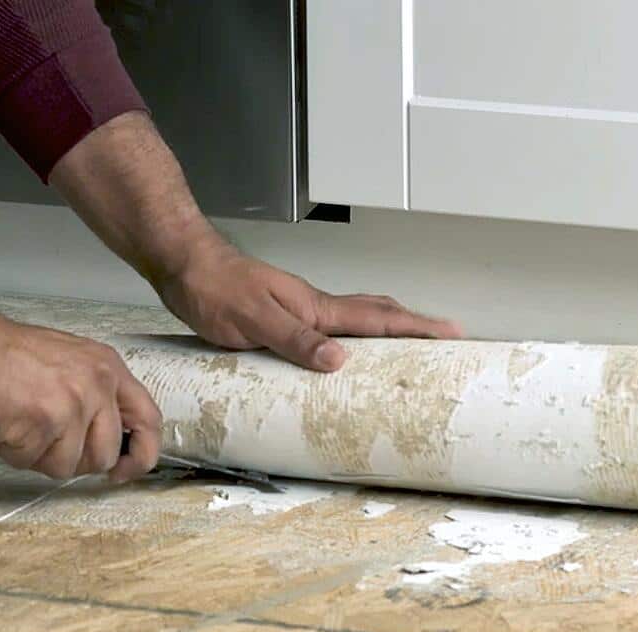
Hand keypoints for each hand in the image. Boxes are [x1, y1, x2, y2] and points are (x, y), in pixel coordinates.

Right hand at [0, 311, 161, 481]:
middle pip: (105, 455)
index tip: (122, 470)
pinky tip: (5, 425)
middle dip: (76, 460)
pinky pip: (33, 463)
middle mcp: (98, 387)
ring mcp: (73, 406)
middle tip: (46, 441)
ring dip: (41, 457)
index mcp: (109, 370)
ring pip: (69, 467)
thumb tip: (107, 443)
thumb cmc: (8, 355)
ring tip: (21, 425)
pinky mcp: (44, 424)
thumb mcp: (71, 363)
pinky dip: (15, 453)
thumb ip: (95, 398)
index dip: (141, 454)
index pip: (149, 420)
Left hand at [157, 240, 462, 371]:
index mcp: (315, 307)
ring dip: (386, 330)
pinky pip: (328, 328)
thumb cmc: (215, 290)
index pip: (377, 318)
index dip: (416, 327)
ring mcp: (299, 309)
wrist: (184, 266)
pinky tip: (343, 351)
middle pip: (375, 314)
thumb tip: (340, 361)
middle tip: (443, 340)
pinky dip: (350, 337)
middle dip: (413, 327)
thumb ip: (295, 339)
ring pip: (354, 319)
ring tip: (408, 346)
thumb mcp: (254, 320)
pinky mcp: (281, 317)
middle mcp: (313, 307)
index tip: (453, 333)